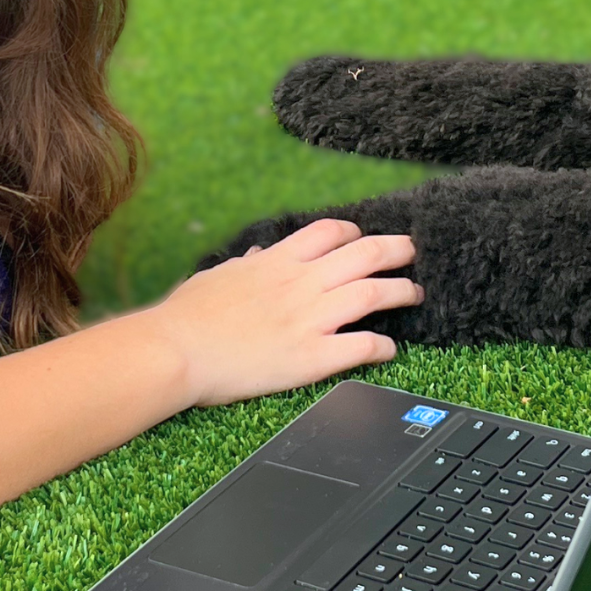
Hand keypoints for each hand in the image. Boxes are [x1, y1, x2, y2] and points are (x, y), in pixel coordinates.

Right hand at [147, 218, 419, 405]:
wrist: (175, 351)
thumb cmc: (187, 316)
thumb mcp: (218, 276)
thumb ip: (246, 263)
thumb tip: (259, 252)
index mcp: (277, 261)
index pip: (331, 232)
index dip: (355, 233)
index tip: (364, 239)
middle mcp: (300, 284)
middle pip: (365, 254)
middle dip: (396, 250)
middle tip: (411, 252)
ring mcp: (309, 319)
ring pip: (373, 294)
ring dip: (401, 291)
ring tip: (415, 294)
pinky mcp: (311, 357)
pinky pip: (362, 347)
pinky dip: (383, 347)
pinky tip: (390, 349)